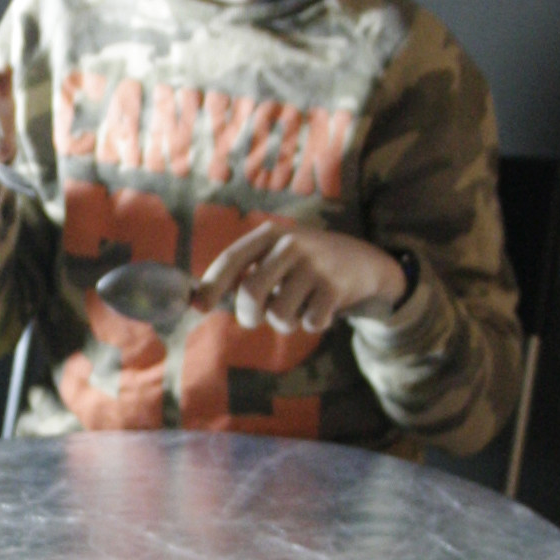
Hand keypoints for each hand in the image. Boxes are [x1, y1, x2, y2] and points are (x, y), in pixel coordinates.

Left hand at [193, 219, 405, 335]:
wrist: (364, 261)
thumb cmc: (306, 265)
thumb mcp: (277, 256)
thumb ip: (244, 274)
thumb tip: (195, 301)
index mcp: (270, 234)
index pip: (232, 259)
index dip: (211, 285)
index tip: (198, 307)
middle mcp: (291, 245)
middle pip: (252, 293)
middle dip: (247, 315)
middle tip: (254, 319)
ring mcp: (315, 265)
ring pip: (280, 314)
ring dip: (284, 323)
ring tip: (296, 309)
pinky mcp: (336, 287)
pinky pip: (310, 323)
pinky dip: (312, 324)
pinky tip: (320, 309)